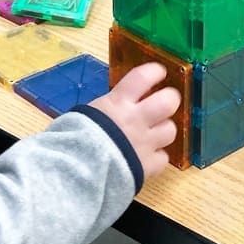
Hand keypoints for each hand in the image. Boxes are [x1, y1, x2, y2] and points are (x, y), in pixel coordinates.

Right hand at [89, 63, 180, 180]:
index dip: (155, 71)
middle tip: (165, 100)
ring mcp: (145, 143)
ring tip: (156, 130)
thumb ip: (102, 109)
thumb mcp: (84, 114)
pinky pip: (163, 158)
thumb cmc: (73, 138)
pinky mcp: (148, 166)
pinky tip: (148, 155)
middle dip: (170, 98)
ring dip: (164, 129)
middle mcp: (136, 119)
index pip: (144, 77)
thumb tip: (105, 108)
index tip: (159, 72)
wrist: (78, 172)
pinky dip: (158, 156)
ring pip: (171, 130)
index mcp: (118, 102)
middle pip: (168, 101)